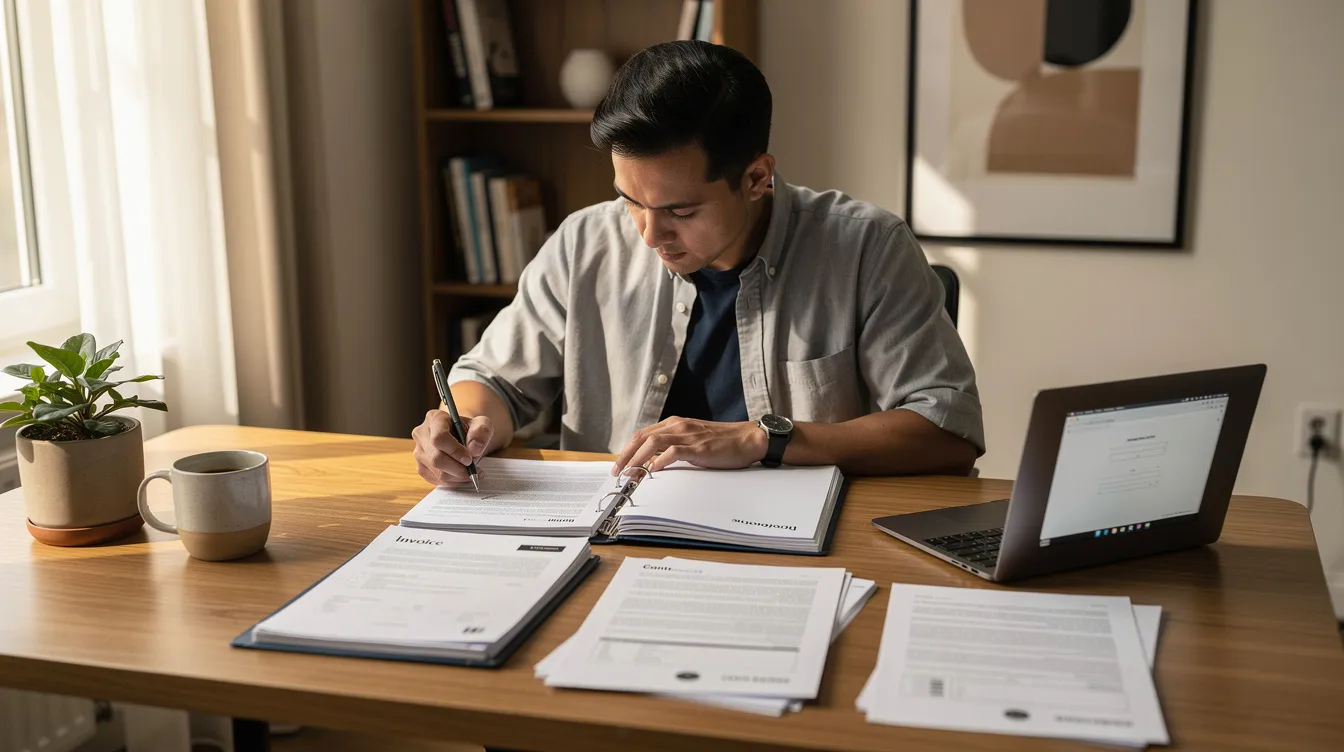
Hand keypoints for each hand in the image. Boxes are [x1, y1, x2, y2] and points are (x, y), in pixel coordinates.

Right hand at [412, 409, 492, 485]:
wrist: (464, 439)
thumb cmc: (471, 430)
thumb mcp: (482, 424)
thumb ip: (482, 432)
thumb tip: (474, 449)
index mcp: (435, 418)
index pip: (439, 438)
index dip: (455, 451)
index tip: (469, 459)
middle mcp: (422, 434)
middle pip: (436, 458)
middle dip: (457, 468)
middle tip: (473, 471)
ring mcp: (419, 452)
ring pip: (436, 471)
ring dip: (457, 477)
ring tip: (471, 473)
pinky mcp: (421, 467)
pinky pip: (435, 479)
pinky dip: (452, 481)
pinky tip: (462, 476)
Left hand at [613, 417, 767, 475]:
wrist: (748, 439)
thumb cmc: (723, 442)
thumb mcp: (693, 440)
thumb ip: (675, 446)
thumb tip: (654, 462)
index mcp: (675, 424)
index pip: (643, 434)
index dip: (628, 448)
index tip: (619, 463)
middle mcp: (678, 426)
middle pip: (642, 437)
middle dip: (626, 455)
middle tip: (617, 471)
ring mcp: (688, 435)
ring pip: (653, 443)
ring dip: (637, 459)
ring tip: (629, 473)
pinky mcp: (698, 446)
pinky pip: (673, 452)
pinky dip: (660, 461)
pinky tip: (653, 471)